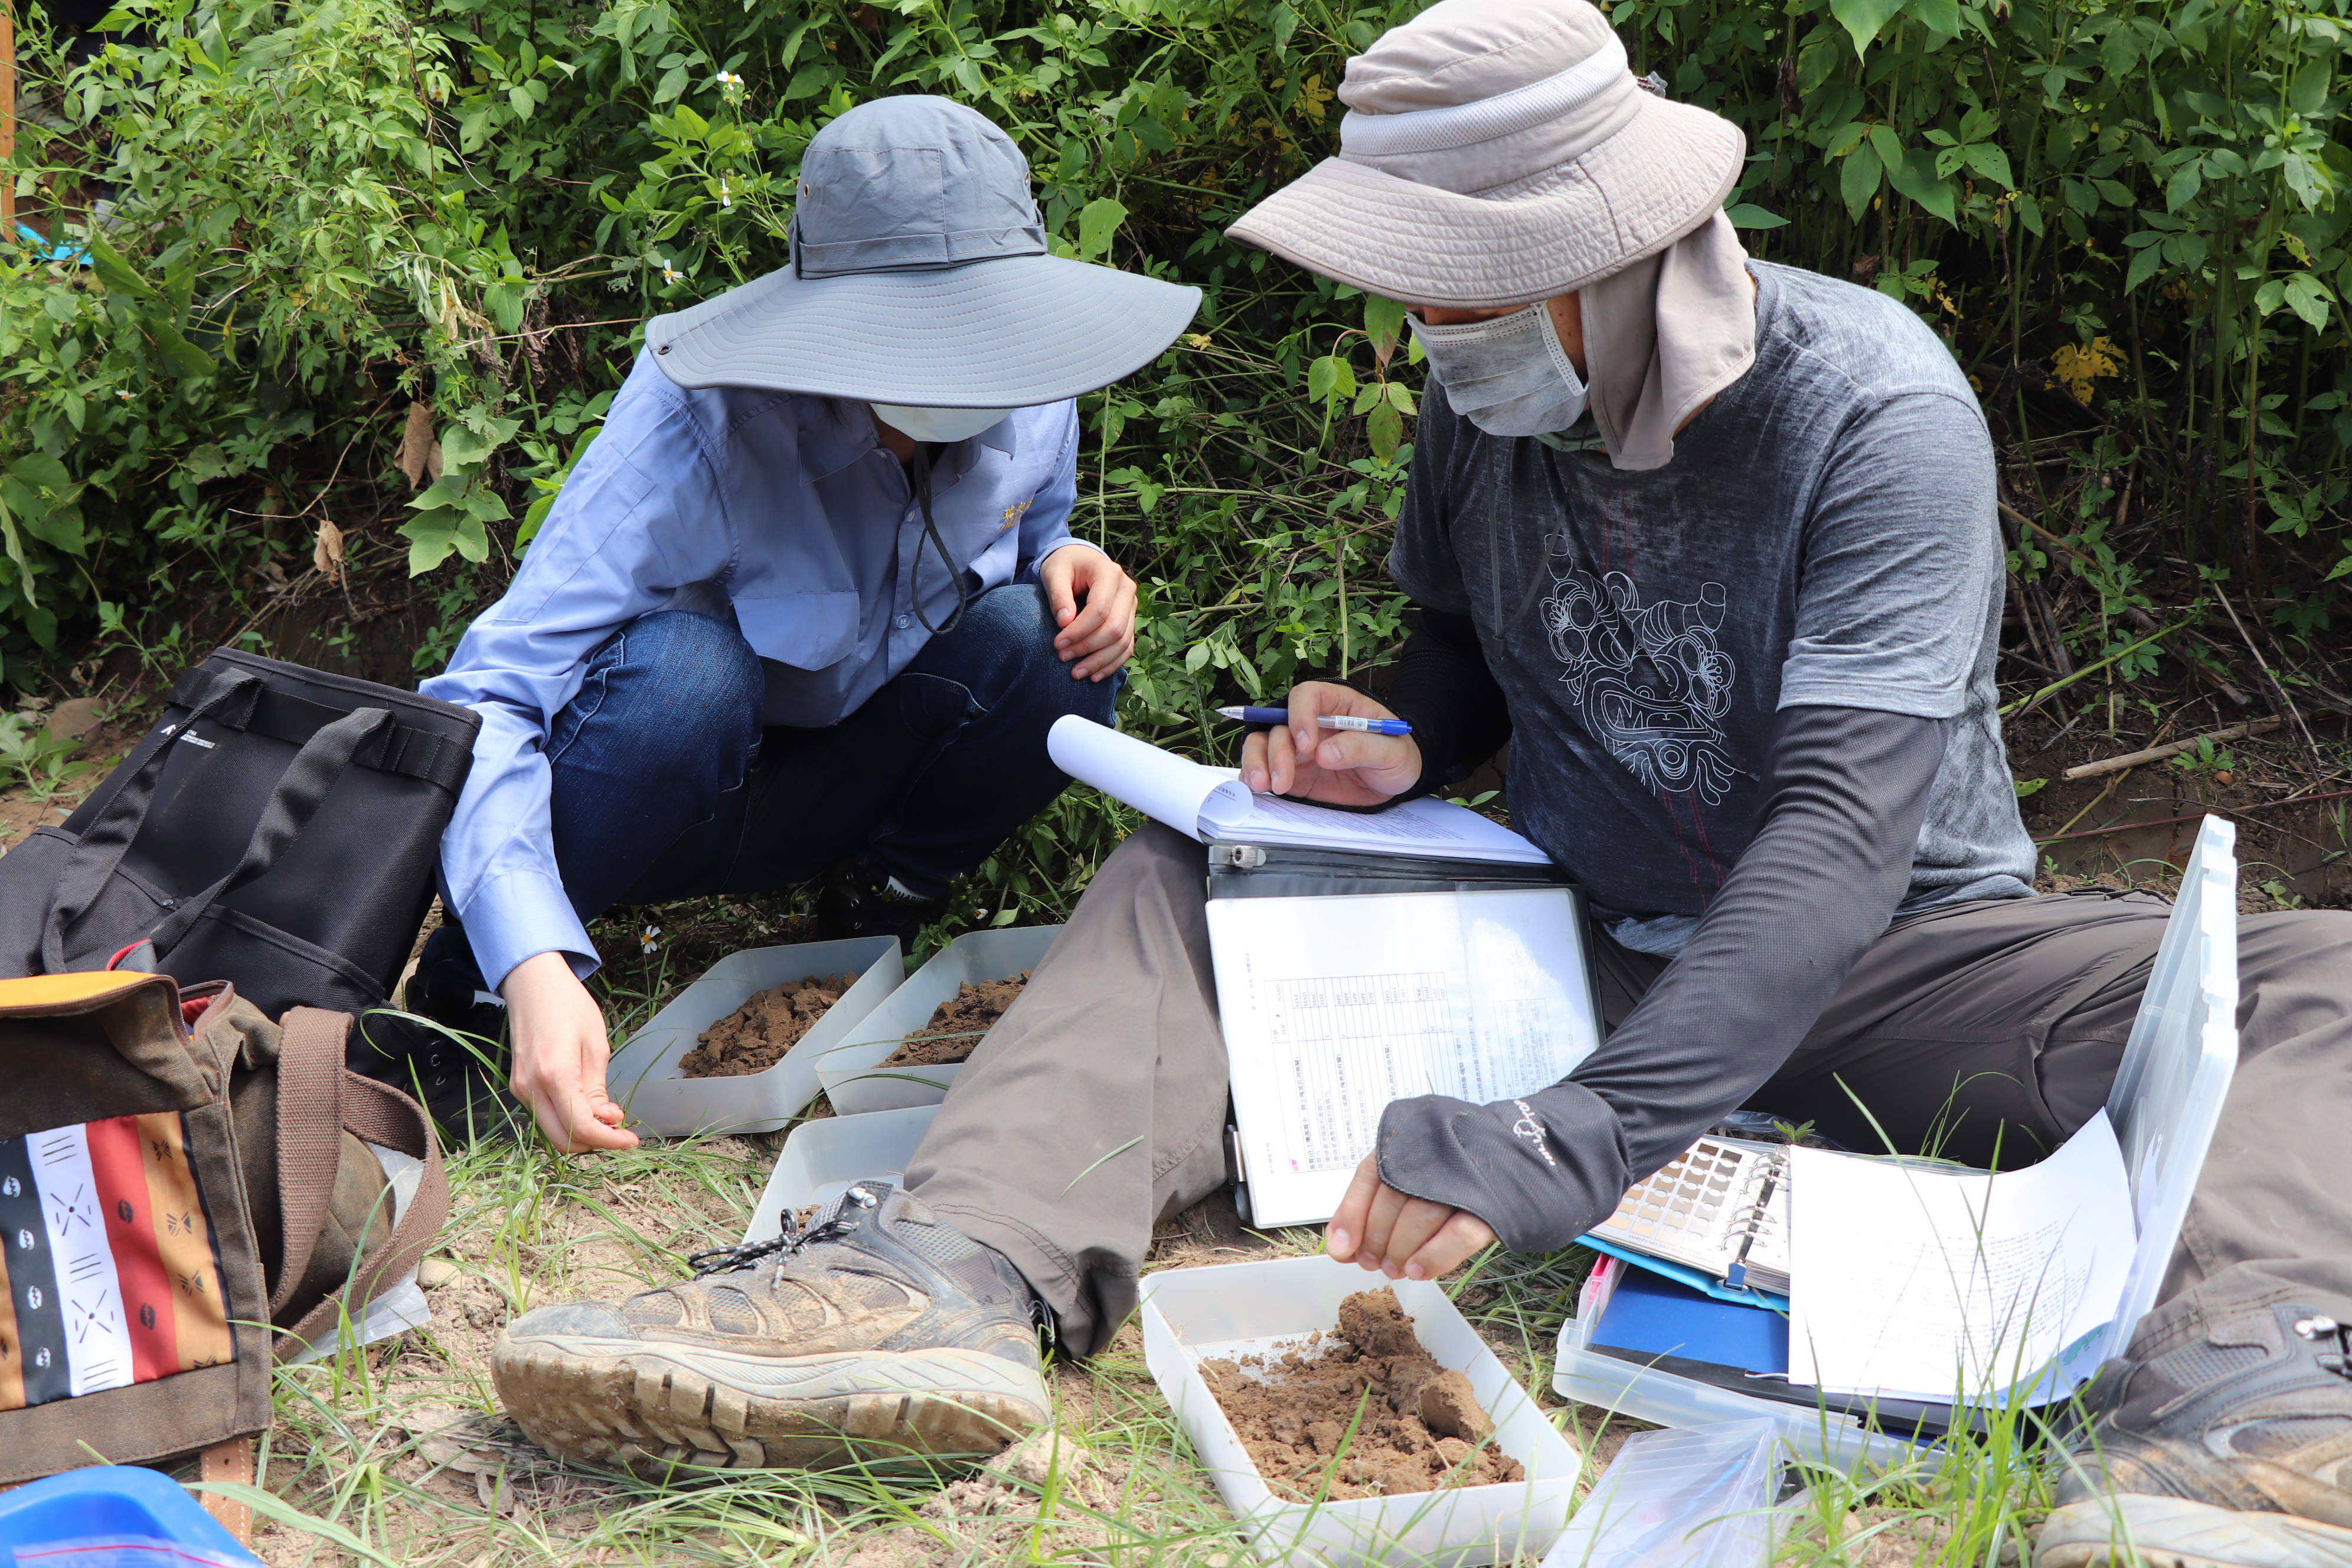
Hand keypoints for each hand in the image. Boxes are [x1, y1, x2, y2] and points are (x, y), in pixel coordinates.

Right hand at [502, 951, 638, 1152]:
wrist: (533, 984)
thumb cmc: (569, 1006)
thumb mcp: (596, 1046)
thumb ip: (598, 1089)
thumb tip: (608, 1121)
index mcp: (554, 1075)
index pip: (580, 1127)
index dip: (609, 1140)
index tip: (631, 1140)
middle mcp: (531, 1088)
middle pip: (562, 1140)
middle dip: (595, 1142)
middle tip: (621, 1131)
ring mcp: (521, 1089)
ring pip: (552, 1131)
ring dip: (581, 1133)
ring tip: (607, 1114)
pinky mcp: (519, 1086)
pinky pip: (545, 1116)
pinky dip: (567, 1120)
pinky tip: (587, 1106)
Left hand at [1040, 545, 1137, 681]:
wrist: (1080, 562)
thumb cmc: (1065, 566)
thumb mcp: (1054, 573)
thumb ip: (1058, 595)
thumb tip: (1064, 622)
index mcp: (1109, 573)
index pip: (1099, 610)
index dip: (1079, 631)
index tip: (1058, 643)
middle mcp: (1127, 589)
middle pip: (1114, 628)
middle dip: (1088, 647)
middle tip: (1063, 657)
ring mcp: (1131, 606)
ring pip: (1123, 642)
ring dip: (1100, 662)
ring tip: (1076, 673)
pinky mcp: (1130, 620)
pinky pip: (1127, 648)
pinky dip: (1112, 664)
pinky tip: (1094, 676)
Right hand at [1239, 682, 1422, 806]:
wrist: (1396, 781)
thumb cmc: (1398, 755)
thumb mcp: (1392, 750)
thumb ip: (1361, 747)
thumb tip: (1325, 753)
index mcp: (1336, 705)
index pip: (1307, 696)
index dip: (1300, 715)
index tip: (1307, 745)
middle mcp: (1310, 723)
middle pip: (1278, 724)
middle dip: (1276, 751)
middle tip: (1283, 779)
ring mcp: (1298, 748)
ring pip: (1263, 744)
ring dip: (1257, 763)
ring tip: (1264, 785)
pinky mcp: (1293, 772)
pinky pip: (1266, 769)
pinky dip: (1255, 777)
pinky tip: (1257, 789)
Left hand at [1324, 1152, 1496, 1280]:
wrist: (1520, 1158)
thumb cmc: (1452, 1175)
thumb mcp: (1409, 1181)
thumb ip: (1371, 1210)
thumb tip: (1340, 1249)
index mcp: (1410, 1143)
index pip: (1371, 1174)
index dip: (1352, 1215)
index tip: (1341, 1249)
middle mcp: (1435, 1155)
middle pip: (1393, 1198)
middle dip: (1377, 1239)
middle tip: (1373, 1263)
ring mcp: (1465, 1178)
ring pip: (1422, 1216)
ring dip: (1401, 1250)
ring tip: (1395, 1269)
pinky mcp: (1491, 1205)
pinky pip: (1460, 1235)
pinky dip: (1434, 1256)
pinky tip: (1417, 1271)